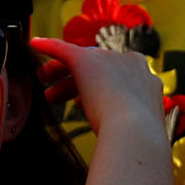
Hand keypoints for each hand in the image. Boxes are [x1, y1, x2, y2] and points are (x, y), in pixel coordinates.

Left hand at [29, 37, 163, 135]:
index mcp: (149, 80)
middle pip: (100, 68)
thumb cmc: (138, 138)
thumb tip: (125, 140)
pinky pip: (62, 49)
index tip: (83, 103)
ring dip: (62, 76)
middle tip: (60, 98)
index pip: (119, 77)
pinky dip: (49, 46)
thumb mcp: (141, 128)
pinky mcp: (83, 58)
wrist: (134, 131)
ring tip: (48, 96)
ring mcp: (110, 59)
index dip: (99, 89)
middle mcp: (132, 64)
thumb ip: (133, 123)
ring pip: (82, 62)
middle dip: (78, 82)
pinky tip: (36, 45)